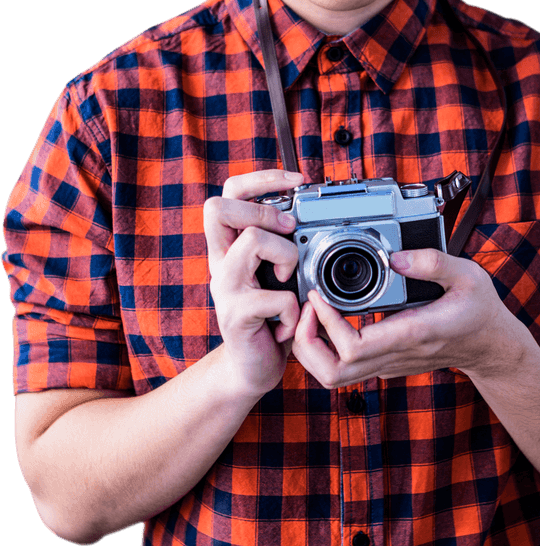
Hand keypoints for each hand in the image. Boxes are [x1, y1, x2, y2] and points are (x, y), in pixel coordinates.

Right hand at [203, 169, 303, 396]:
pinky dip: (293, 309)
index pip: (229, 193)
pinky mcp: (236, 315)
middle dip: (263, 212)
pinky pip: (275, 296)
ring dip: (286, 257)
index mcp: (230, 246)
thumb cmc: (273, 316)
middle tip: (289, 233)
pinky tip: (289, 321)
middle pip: (220, 208)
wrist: (254, 367)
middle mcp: (220, 261)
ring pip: (252, 241)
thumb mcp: (281, 273)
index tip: (297, 181)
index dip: (261, 178)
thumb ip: (286, 245)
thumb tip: (314, 217)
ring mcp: (224, 288)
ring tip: (291, 282)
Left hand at [289, 248, 532, 388]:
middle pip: (333, 373)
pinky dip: (324, 347)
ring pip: (334, 377)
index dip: (325, 324)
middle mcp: (396, 355)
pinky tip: (327, 319)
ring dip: (311, 349)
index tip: (318, 296)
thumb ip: (433, 262)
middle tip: (306, 309)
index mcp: (412, 334)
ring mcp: (388, 365)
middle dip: (306, 342)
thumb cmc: (480, 311)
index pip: (353, 347)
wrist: (491, 347)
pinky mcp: (385, 365)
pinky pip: (344, 368)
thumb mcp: (468, 275)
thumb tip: (396, 256)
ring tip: (311, 314)